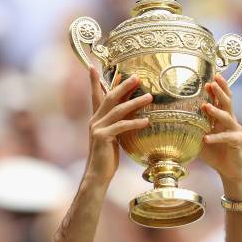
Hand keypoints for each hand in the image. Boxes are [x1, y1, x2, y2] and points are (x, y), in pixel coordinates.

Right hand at [86, 67, 151, 184]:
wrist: (97, 175)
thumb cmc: (107, 159)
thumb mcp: (113, 138)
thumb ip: (117, 125)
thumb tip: (130, 115)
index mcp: (96, 119)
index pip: (95, 96)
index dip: (94, 81)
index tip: (92, 66)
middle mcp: (94, 121)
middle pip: (110, 97)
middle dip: (123, 85)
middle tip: (137, 76)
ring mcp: (97, 128)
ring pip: (118, 110)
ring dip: (135, 102)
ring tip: (150, 96)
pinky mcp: (103, 137)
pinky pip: (122, 126)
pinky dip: (135, 123)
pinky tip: (147, 121)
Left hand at [200, 74, 241, 189]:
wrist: (229, 170)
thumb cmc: (214, 153)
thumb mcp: (200, 139)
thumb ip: (192, 129)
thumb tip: (171, 123)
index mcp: (222, 118)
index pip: (221, 99)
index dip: (217, 88)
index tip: (209, 77)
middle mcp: (231, 121)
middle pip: (227, 102)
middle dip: (220, 91)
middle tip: (212, 82)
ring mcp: (235, 130)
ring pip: (227, 117)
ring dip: (216, 111)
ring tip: (206, 106)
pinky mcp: (237, 142)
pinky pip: (226, 137)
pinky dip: (216, 137)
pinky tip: (206, 138)